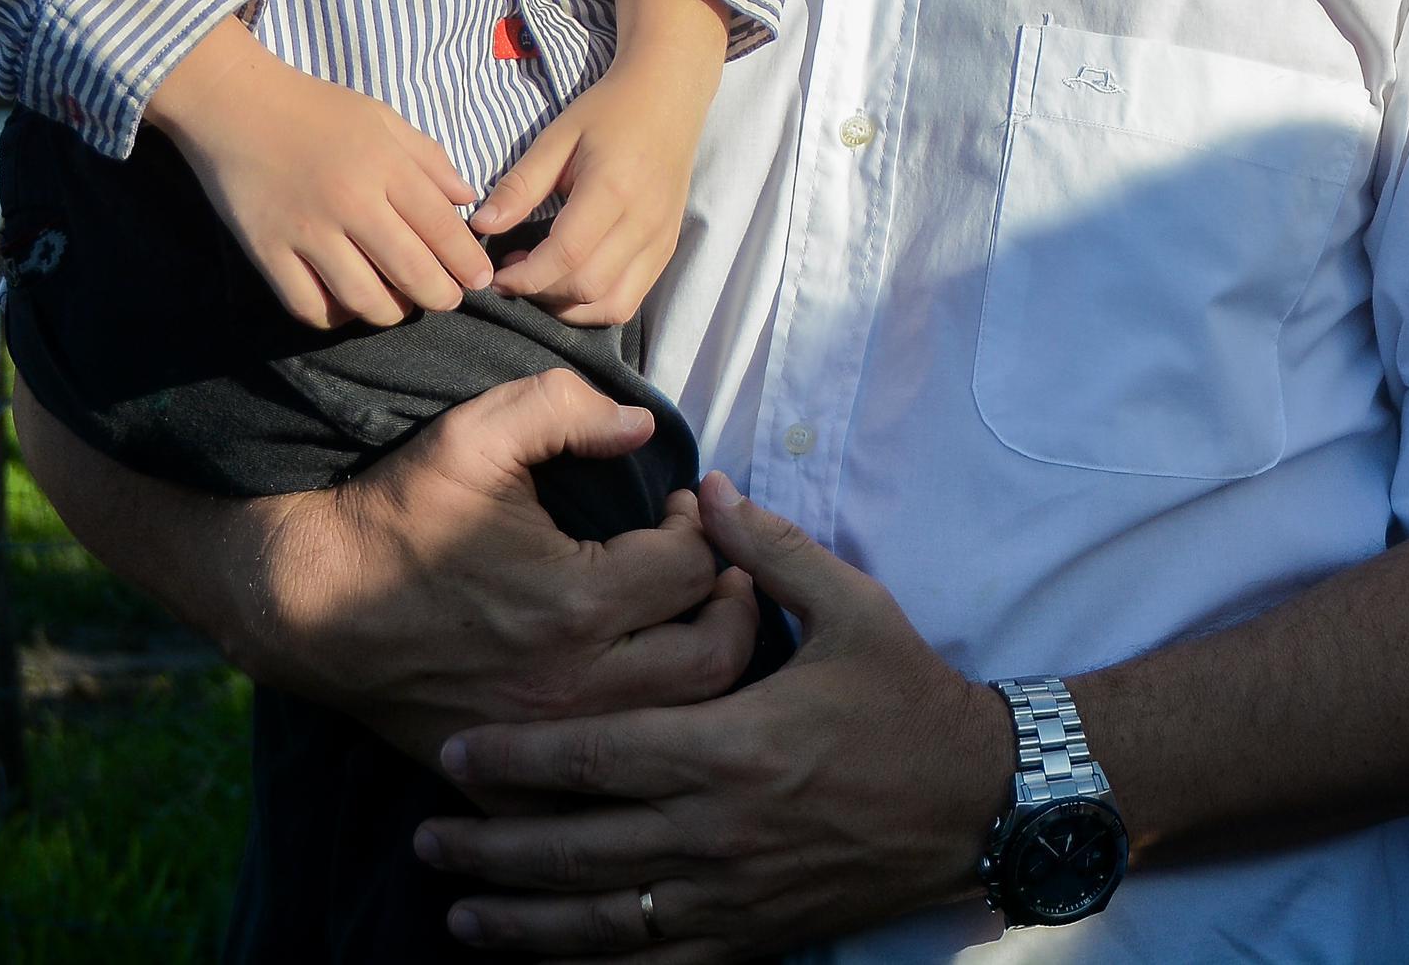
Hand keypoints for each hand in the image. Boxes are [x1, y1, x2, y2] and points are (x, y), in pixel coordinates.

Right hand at [144, 21, 494, 327]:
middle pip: (411, 271)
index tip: (480, 279)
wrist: (235, 103)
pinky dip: (333, 316)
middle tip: (446, 300)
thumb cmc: (316, 108)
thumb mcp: (382, 118)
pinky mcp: (267, 252)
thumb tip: (468, 199)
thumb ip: (429, 159)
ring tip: (399, 304)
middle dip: (440, 296)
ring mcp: (306, 232)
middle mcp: (350, 203)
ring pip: (363, 299)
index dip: (467, 262)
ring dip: (390, 312)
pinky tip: (346, 304)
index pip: (442, 228)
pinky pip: (308, 305)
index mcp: (385, 167)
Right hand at [201, 371, 761, 768]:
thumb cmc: (396, 512)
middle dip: (737, 606)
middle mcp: (571, 683)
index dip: (707, 528)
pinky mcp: (511, 776)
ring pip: (678, 726)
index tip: (686, 512)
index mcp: (575, 601)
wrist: (306, 602)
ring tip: (697, 623)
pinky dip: (643, 744)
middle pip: (715, 659)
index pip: (694, 568)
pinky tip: (644, 698)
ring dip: (706, 670)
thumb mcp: (476, 433)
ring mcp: (542, 740)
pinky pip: (607, 784)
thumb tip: (643, 427)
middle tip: (725, 571)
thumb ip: (568, 409)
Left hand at [417, 475, 1015, 958]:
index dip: (517, 761)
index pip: (596, 758)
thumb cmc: (909, 697)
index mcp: (734, 744)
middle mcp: (720, 829)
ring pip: (603, 922)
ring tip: (460, 916)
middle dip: (492, 850)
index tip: (457, 755)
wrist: (979, 799)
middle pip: (578, 849)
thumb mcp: (852, 607)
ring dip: (523, 923)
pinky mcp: (753, 936)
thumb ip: (769, 552)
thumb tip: (707, 489)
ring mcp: (733, 894)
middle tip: (428, 841)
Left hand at [473, 8, 720, 330]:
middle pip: (587, 287)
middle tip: (512, 274)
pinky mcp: (668, 249)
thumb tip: (482, 227)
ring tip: (541, 282)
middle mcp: (644, 222)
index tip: (496, 274)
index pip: (566, 254)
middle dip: (540, 293)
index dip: (525, 276)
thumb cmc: (608, 112)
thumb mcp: (557, 138)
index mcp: (613, 189)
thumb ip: (520, 186)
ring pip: (612, 305)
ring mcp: (661, 239)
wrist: (669, 97)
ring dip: (568, 307)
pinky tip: (571, 281)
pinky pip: (631, 299)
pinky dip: (596, 304)